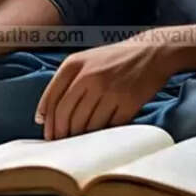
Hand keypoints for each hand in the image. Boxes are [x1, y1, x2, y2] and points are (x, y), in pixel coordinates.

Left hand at [36, 38, 174, 140]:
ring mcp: (109, 90)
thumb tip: (43, 115)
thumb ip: (64, 82)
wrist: (152, 52)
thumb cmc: (114, 58)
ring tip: (77, 141)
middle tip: (60, 143)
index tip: (47, 133)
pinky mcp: (128, 103)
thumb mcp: (85, 60)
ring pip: (85, 123)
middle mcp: (89, 76)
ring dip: (79, 136)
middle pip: (66, 113)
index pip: (52, 98)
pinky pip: (108, 126)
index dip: (47, 120)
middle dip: (60, 132)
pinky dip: (101, 134)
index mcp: (74, 64)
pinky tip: (97, 136)